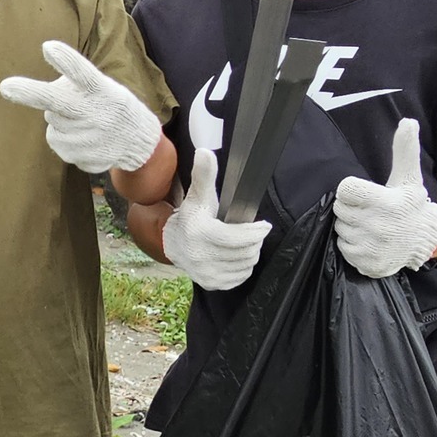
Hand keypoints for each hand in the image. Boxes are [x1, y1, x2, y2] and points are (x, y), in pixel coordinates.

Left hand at [0, 40, 161, 172]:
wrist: (137, 140)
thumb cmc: (109, 103)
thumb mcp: (101, 85)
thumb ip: (71, 83)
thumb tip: (31, 92)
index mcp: (101, 90)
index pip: (82, 73)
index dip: (65, 60)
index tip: (48, 47)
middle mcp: (95, 113)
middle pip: (57, 101)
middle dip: (30, 93)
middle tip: (6, 87)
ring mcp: (87, 138)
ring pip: (51, 121)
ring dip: (59, 117)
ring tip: (82, 119)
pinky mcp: (80, 157)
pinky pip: (55, 140)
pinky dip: (63, 136)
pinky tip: (84, 137)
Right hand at [162, 149, 270, 291]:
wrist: (172, 243)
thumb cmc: (192, 216)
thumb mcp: (198, 195)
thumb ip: (204, 174)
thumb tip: (205, 152)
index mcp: (199, 234)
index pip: (239, 239)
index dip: (256, 232)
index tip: (263, 226)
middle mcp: (201, 257)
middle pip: (246, 252)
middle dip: (254, 241)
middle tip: (252, 233)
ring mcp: (206, 273)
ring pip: (246, 265)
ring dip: (250, 253)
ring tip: (244, 244)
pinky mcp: (211, 284)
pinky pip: (240, 277)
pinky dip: (243, 267)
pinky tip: (236, 256)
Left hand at [334, 117, 436, 277]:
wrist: (425, 238)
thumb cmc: (411, 204)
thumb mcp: (409, 176)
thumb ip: (403, 150)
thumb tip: (407, 122)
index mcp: (385, 202)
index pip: (345, 191)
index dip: (351, 190)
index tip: (364, 194)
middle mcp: (378, 226)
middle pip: (340, 211)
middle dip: (351, 208)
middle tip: (369, 210)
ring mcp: (373, 247)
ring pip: (341, 230)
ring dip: (351, 227)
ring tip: (371, 225)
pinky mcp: (368, 264)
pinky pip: (344, 249)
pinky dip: (353, 245)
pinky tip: (369, 240)